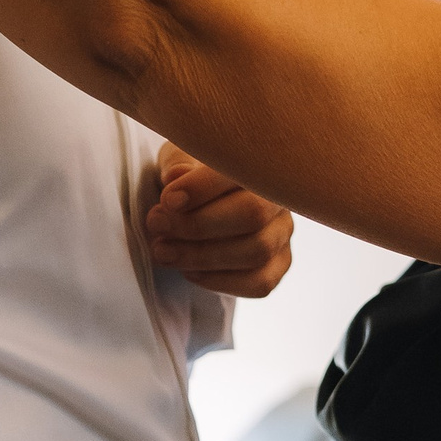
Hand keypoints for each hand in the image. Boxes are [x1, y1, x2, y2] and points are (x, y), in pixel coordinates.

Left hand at [144, 143, 293, 297]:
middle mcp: (279, 197)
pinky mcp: (279, 264)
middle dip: (198, 225)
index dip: (202, 188)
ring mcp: (282, 233)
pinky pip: (259, 282)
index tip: (167, 200)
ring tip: (164, 251)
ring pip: (256, 251)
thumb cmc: (192, 177)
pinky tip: (190, 270)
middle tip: (158, 225)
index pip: (241, 172)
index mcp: (258, 163)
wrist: (200, 203)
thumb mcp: (181, 157)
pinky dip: (219, 281)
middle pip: (253, 214)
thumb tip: (177, 177)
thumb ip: (179, 164)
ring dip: (202, 256)